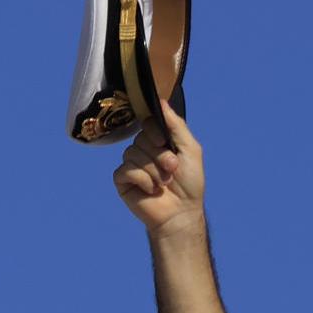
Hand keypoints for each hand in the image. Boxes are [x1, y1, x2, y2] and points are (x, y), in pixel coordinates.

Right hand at [115, 101, 204, 238]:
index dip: (154, 131)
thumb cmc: (189, 182)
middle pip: (141, 139)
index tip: (165, 142)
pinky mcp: (122, 180)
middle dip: (160, 156)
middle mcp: (143, 149)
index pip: (148, 122)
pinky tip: (151, 190)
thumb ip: (176, 125)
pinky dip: (143, 180)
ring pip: (133, 154)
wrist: (181, 212)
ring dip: (153, 170)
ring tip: (164, 183)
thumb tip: (161, 100)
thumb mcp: (190, 149)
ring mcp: (131, 164)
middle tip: (172, 169)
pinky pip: (126, 170)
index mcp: (157, 140)